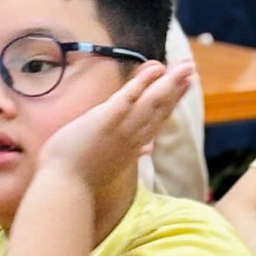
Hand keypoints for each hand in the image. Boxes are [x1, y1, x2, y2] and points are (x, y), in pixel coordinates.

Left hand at [36, 60, 192, 193]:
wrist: (65, 189)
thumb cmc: (81, 178)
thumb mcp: (110, 164)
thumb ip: (133, 153)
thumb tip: (149, 149)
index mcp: (133, 146)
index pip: (157, 120)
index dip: (172, 102)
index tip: (184, 87)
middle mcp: (133, 136)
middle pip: (160, 109)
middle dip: (177, 88)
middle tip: (191, 69)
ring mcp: (122, 128)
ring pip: (152, 102)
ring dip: (170, 82)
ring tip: (185, 66)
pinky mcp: (107, 120)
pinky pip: (128, 98)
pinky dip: (142, 82)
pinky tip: (156, 69)